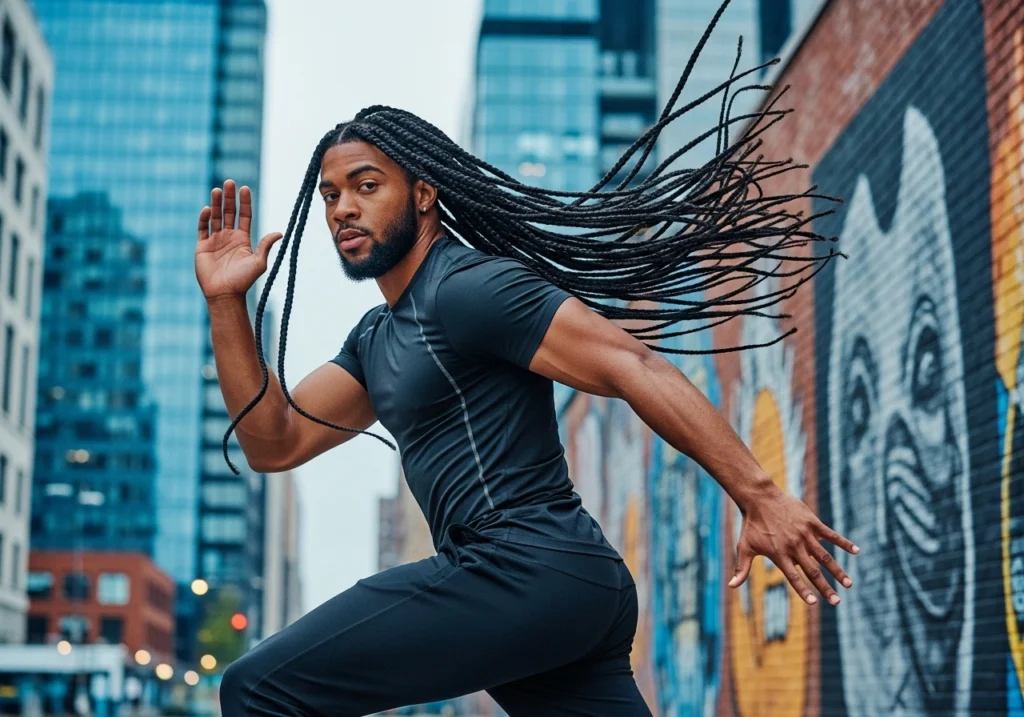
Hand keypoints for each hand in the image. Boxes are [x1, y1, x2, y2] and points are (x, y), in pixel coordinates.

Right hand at [195, 180, 282, 300]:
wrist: (225, 294)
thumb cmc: (244, 280)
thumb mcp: (258, 262)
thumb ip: (266, 246)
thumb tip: (280, 232)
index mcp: (243, 239)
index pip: (244, 216)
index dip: (244, 202)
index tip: (244, 188)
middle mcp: (229, 237)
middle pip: (228, 212)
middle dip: (229, 198)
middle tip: (229, 182)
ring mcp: (215, 240)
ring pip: (215, 217)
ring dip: (216, 203)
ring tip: (217, 189)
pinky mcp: (202, 246)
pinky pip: (202, 228)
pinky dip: (204, 218)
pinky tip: (207, 209)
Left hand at [729, 482, 859, 605]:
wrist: (759, 498)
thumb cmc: (751, 525)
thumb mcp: (744, 547)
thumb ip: (742, 569)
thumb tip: (731, 586)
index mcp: (780, 555)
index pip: (794, 577)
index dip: (804, 590)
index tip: (814, 603)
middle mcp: (794, 546)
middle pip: (813, 571)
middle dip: (826, 588)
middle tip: (837, 602)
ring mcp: (804, 534)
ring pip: (825, 556)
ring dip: (838, 571)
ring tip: (849, 584)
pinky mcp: (812, 523)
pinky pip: (831, 535)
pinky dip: (844, 543)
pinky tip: (857, 551)